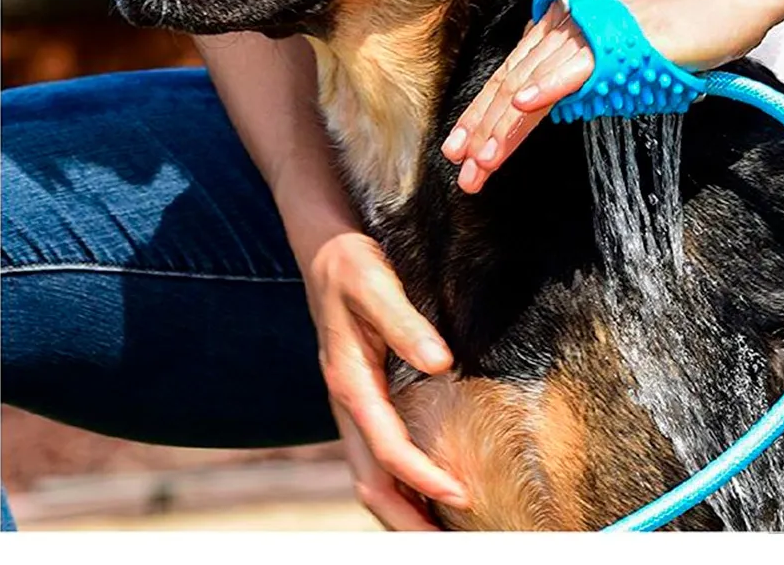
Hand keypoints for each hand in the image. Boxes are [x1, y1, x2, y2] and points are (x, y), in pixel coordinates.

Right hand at [304, 231, 469, 528]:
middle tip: (451, 542)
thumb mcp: (375, 282)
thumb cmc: (350, 263)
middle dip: (406, 520)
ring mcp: (352, 403)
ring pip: (369, 475)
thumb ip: (405, 322)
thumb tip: (441, 363)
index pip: (385, 449)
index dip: (421, 477)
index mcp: (349, 380)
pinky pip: (375, 454)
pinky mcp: (361, 396)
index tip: (460, 494)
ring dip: (402, 508)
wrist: (323, 248)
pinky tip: (426, 487)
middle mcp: (347, 401)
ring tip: (441, 531)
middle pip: (369, 482)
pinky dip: (399, 481)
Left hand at [442, 0, 776, 193]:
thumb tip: (561, 96)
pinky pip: (572, 69)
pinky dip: (545, 89)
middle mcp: (562, 23)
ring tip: (482, 163)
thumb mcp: (617, 43)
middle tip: (462, 170)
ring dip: (504, 128)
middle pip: (512, 85)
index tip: (464, 151)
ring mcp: (586, 30)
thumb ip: (583, 65)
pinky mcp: (614, 38)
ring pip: (533, 84)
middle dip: (482, 131)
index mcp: (558, 24)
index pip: (512, 77)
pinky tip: (521, 109)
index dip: (484, 116)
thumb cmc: (679, 21)